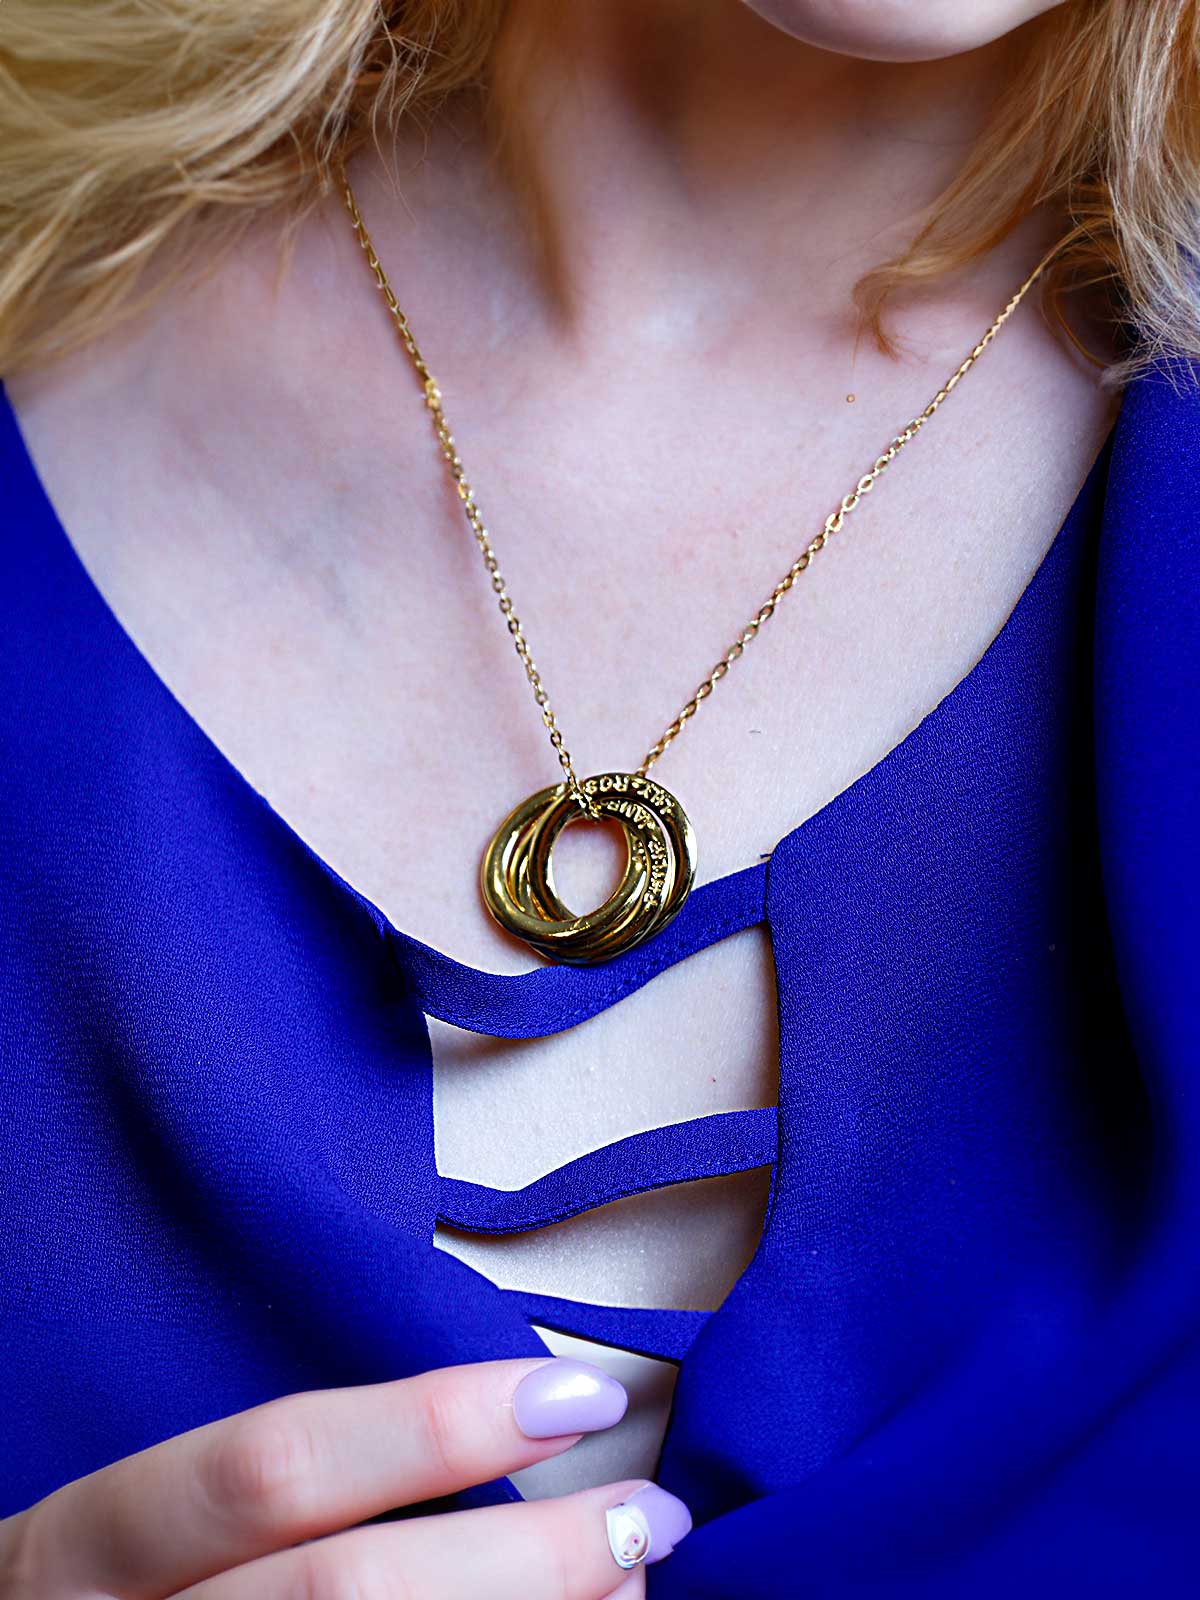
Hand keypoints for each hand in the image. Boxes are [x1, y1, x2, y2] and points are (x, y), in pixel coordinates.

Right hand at [0, 1356, 692, 1598]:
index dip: (435, 1426)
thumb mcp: (156, 1541)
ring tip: (626, 1590)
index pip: (273, 1466)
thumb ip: (293, 1494)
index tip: (574, 1396)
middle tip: (646, 1515)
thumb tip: (521, 1432)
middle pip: (349, 1595)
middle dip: (526, 1557)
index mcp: (88, 1549)